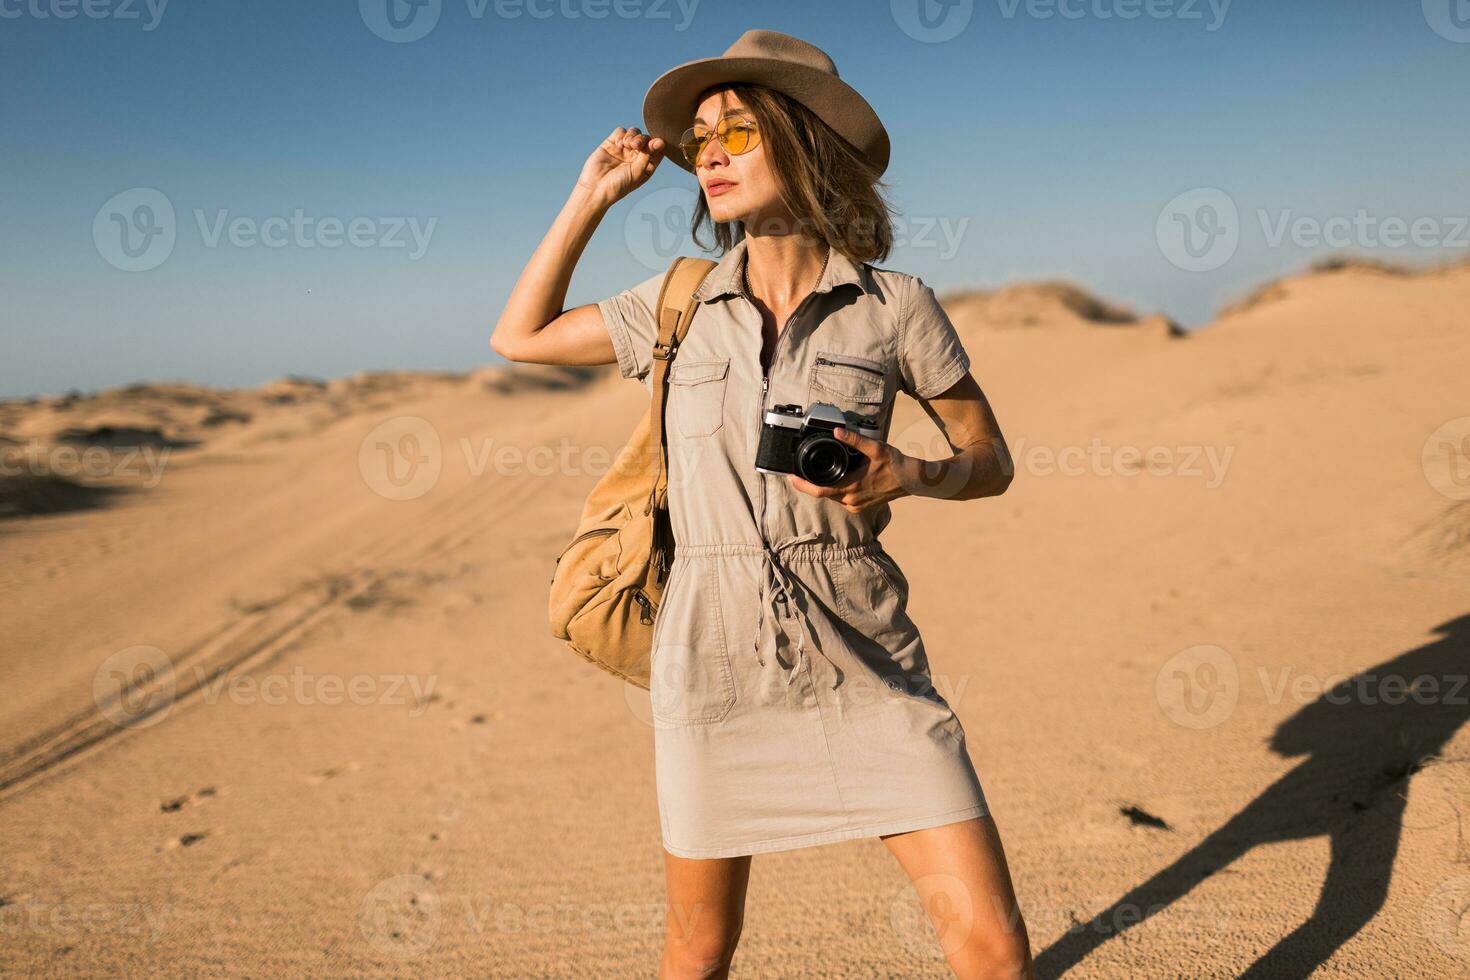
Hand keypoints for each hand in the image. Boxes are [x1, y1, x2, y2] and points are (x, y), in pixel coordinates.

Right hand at [575, 126, 665, 208]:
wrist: (595, 188)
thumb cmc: (618, 186)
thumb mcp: (637, 173)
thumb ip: (647, 156)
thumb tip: (659, 142)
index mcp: (645, 166)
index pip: (657, 150)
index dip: (658, 144)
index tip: (657, 143)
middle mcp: (635, 157)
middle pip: (646, 139)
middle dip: (643, 139)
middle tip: (636, 145)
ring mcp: (623, 150)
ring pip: (634, 133)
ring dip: (633, 135)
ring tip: (627, 144)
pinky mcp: (611, 144)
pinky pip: (620, 132)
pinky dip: (622, 134)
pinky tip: (618, 144)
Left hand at [786, 427, 908, 513]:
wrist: (911, 479)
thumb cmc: (895, 464)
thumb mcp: (875, 448)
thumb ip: (854, 440)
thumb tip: (836, 431)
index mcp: (852, 488)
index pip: (820, 490)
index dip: (802, 485)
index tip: (790, 477)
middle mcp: (851, 501)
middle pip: (822, 494)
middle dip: (808, 484)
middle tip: (796, 473)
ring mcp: (856, 505)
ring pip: (831, 497)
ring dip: (821, 486)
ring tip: (810, 474)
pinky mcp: (860, 506)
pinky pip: (841, 499)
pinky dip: (833, 490)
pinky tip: (832, 479)